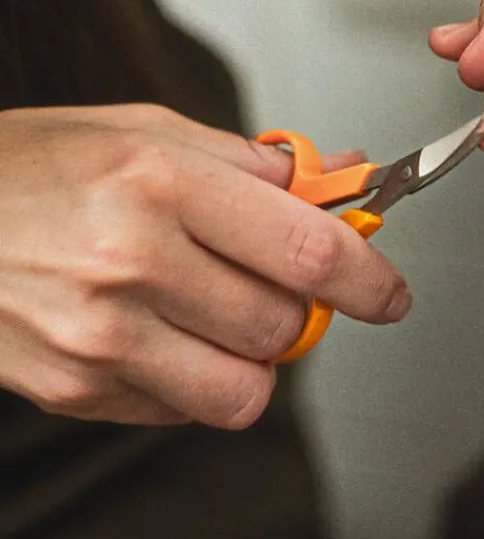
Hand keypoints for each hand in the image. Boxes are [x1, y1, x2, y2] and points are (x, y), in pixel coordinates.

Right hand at [0, 105, 408, 427]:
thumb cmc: (40, 164)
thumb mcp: (150, 130)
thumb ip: (253, 161)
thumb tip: (338, 176)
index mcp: (161, 182)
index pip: (306, 248)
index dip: (368, 277)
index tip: (389, 292)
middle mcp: (133, 263)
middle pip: (285, 324)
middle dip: (304, 308)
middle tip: (282, 281)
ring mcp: (100, 337)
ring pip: (246, 387)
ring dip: (257, 355)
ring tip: (225, 310)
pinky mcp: (75, 389)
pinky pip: (185, 409)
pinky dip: (200, 378)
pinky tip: (167, 330)